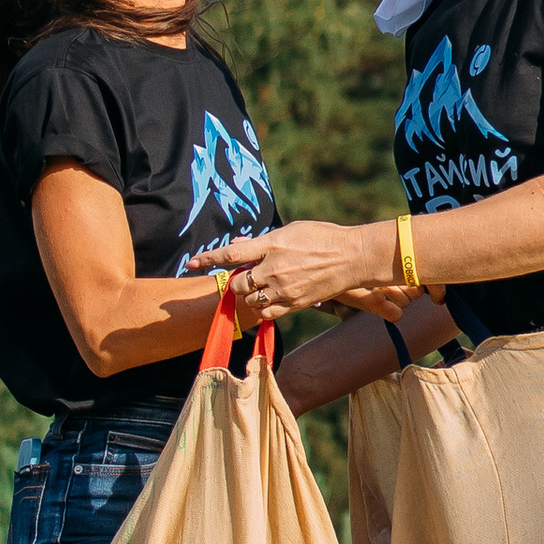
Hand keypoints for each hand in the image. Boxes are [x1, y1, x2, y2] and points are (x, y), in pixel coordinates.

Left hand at [222, 220, 398, 318]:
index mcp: (271, 245)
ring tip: (263, 285)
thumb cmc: (323, 237)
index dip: (207, 260)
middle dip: (236, 281)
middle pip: (237, 283)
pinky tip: (269, 299)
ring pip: (249, 300)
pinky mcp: (294, 303)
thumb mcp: (291, 230)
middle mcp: (273, 268)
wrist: (352, 257)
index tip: (190, 264)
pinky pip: (266, 313)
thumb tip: (239, 245)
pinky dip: (261, 308)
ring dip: (249, 295)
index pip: (230, 254)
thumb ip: (262, 241)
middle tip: (247, 276)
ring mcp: (283, 288)